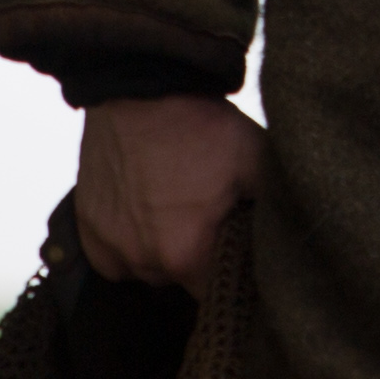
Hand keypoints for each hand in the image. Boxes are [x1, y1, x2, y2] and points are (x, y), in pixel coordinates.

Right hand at [76, 95, 264, 292]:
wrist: (138, 85)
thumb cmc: (199, 125)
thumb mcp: (255, 161)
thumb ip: (276, 207)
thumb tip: (294, 240)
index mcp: (186, 256)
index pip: (216, 293)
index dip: (228, 273)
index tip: (234, 249)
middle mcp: (142, 262)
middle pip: (179, 280)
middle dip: (194, 256)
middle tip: (206, 216)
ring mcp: (107, 246)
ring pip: (144, 267)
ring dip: (158, 249)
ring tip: (172, 206)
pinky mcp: (85, 226)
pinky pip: (112, 255)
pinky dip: (127, 241)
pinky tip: (141, 211)